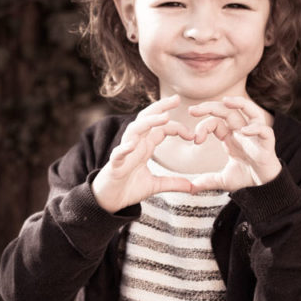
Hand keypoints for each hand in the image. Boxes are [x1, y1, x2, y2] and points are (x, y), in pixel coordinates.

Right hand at [92, 95, 195, 212]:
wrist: (108, 201)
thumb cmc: (128, 188)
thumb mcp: (155, 185)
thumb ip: (173, 183)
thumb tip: (193, 187)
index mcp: (145, 147)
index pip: (161, 128)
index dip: (177, 127)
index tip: (192, 135)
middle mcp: (135, 145)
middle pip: (147, 119)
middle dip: (160, 107)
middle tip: (176, 99)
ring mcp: (124, 153)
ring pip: (134, 130)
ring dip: (148, 122)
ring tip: (164, 117)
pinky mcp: (114, 166)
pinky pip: (118, 154)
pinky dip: (124, 148)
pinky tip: (132, 145)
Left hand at [188, 96, 281, 191]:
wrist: (265, 187)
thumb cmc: (246, 178)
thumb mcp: (223, 180)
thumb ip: (207, 181)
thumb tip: (190, 188)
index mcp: (230, 136)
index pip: (215, 122)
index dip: (203, 127)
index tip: (194, 140)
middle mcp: (242, 132)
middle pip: (228, 111)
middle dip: (210, 107)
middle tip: (192, 110)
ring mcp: (255, 135)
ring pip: (251, 111)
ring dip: (240, 103)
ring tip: (226, 101)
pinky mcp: (267, 143)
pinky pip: (264, 130)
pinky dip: (255, 128)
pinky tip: (244, 131)